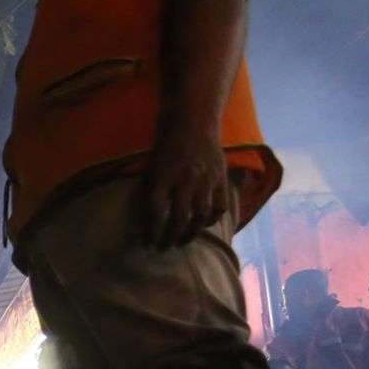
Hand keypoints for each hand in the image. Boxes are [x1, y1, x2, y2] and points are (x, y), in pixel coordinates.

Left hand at [144, 125, 229, 248]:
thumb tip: (149, 216)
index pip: (155, 211)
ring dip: (191, 233)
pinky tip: (204, 224)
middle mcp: (184, 180)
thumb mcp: (153, 164)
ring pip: (200, 216)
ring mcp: (205, 180)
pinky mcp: (221, 178)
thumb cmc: (167, 143)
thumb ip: (152, 188)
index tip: (148, 242)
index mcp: (163, 175)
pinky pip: (220, 206)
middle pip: (178, 218)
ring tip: (183, 241)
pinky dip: (212, 219)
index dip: (151, 230)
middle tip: (165, 247)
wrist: (194, 121)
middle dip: (170, 237)